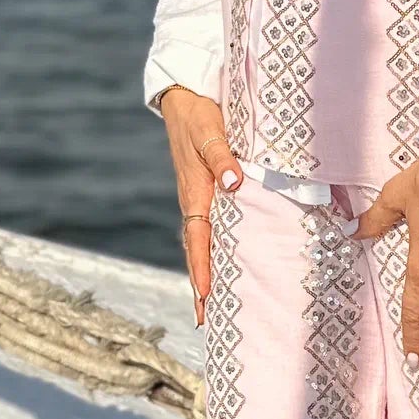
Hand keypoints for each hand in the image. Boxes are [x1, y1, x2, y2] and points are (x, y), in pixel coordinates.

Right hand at [158, 85, 240, 325]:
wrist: (185, 98)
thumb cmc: (200, 114)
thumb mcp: (211, 131)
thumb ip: (222, 156)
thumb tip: (233, 182)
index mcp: (195, 192)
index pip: (198, 239)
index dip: (202, 268)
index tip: (205, 296)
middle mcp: (195, 201)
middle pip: (197, 251)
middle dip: (200, 285)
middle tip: (204, 320)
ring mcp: (200, 198)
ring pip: (203, 243)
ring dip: (207, 272)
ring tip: (212, 305)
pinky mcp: (207, 191)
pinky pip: (211, 228)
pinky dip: (215, 250)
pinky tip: (228, 263)